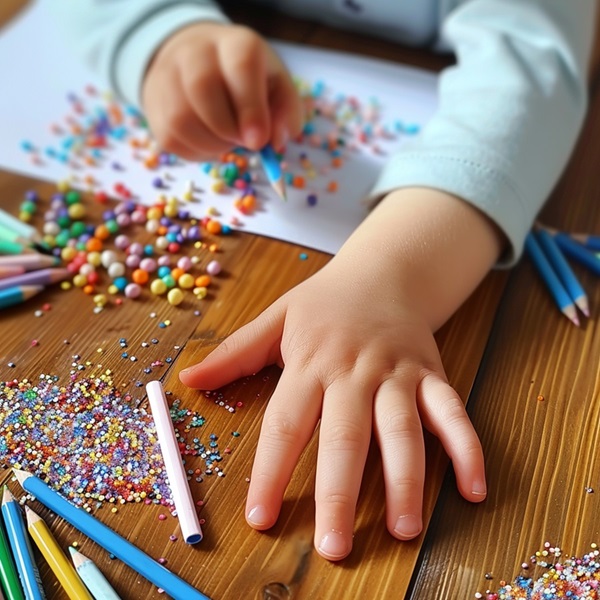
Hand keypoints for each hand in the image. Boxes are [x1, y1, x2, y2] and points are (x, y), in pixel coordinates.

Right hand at [142, 22, 303, 159]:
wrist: (198, 67)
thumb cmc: (247, 82)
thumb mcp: (277, 88)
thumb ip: (285, 112)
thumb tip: (276, 141)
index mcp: (235, 43)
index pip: (240, 66)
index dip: (250, 108)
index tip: (258, 141)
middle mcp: (195, 52)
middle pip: (202, 88)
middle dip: (228, 128)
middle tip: (246, 144)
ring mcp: (168, 78)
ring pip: (182, 119)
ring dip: (213, 144)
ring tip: (230, 140)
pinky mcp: (155, 109)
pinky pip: (173, 139)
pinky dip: (198, 151)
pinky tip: (212, 142)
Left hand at [180, 188, 500, 559]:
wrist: (384, 273)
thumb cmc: (326, 303)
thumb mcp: (276, 317)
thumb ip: (236, 352)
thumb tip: (188, 378)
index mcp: (311, 361)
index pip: (286, 423)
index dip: (271, 471)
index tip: (260, 517)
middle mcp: (355, 371)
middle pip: (346, 436)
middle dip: (340, 493)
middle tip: (335, 546)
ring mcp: (398, 373)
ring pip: (402, 430)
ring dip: (406, 481)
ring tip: (404, 530)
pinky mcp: (432, 375)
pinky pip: (453, 412)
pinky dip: (466, 448)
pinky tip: (474, 489)